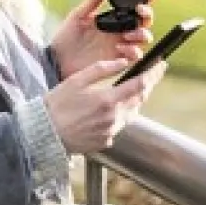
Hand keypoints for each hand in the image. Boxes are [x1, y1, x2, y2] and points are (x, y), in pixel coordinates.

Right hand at [45, 57, 167, 154]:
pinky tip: (104, 110)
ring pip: (131, 114)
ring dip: (132, 101)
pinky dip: (117, 115)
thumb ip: (102, 69)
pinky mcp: (105, 142)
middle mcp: (113, 118)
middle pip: (140, 100)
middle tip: (148, 75)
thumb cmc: (56, 105)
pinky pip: (118, 126)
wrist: (44, 133)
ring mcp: (110, 132)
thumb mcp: (76, 80)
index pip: (140, 85)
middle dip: (146, 86)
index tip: (161, 65)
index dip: (154, 73)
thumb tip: (122, 62)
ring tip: (125, 91)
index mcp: (107, 100)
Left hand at [50, 0, 157, 79]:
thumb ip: (94, 0)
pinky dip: (132, 50)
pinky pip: (135, 57)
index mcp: (112, 19)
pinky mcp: (118, 62)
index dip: (145, 0)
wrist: (57, 60)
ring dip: (141, 34)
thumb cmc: (66, 37)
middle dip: (146, 16)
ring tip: (127, 34)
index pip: (133, 8)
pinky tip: (119, 46)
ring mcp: (120, 46)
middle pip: (144, 23)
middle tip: (139, 12)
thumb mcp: (79, 15)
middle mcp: (119, 32)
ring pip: (143, 39)